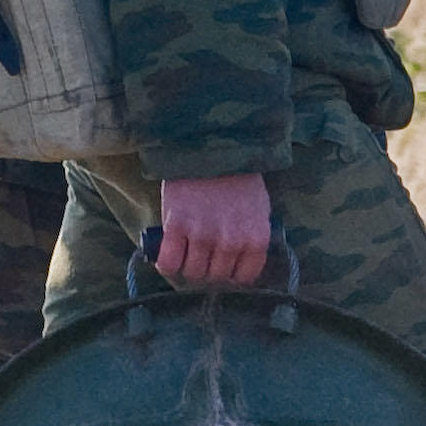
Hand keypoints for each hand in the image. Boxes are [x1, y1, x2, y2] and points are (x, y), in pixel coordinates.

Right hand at [152, 172, 274, 287]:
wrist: (209, 148)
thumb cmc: (237, 177)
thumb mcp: (259, 207)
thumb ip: (253, 236)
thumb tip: (243, 261)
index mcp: (255, 238)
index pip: (244, 277)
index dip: (232, 275)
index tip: (224, 268)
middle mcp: (231, 242)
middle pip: (216, 277)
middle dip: (209, 270)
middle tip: (203, 257)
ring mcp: (203, 235)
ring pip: (193, 273)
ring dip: (189, 267)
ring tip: (186, 255)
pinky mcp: (177, 226)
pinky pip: (169, 263)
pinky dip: (167, 264)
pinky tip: (168, 257)